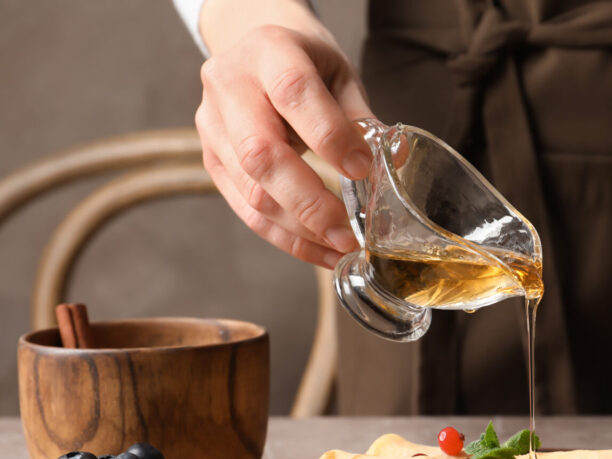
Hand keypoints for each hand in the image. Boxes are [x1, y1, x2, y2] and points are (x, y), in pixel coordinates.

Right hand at [195, 25, 374, 266]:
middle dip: (309, 202)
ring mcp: (212, 126)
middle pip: (260, 154)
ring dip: (301, 230)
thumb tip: (396, 160)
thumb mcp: (339, 75)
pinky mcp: (211, 161)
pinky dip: (287, 238)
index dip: (328, 136)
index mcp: (268, 50)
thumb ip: (361, 118)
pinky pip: (246, 210)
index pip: (292, 94)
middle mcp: (229, 85)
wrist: (255, 50)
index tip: (362, 169)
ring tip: (343, 247)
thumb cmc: (306, 64)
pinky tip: (321, 251)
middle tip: (349, 233)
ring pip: (252, 191)